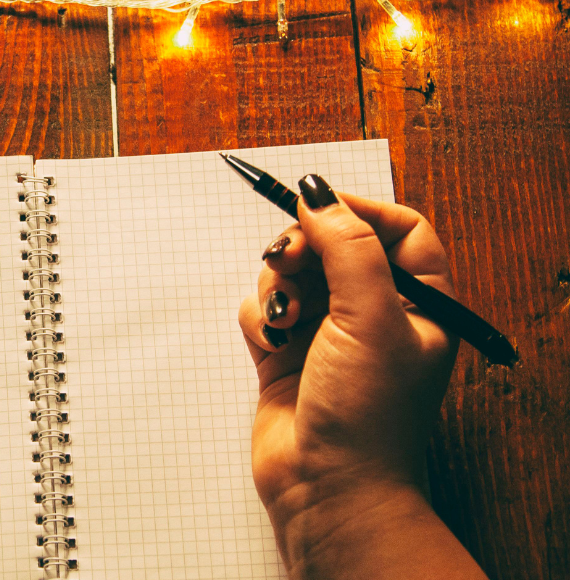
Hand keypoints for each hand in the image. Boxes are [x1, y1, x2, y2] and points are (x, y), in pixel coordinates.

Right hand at [239, 176, 484, 577]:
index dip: (357, 210)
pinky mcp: (285, 353)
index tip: (316, 204)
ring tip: (286, 319)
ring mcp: (327, 333)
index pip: (396, 228)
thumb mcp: (371, 316)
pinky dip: (261, 318)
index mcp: (419, 302)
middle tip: (287, 259)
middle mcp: (374, 313)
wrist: (327, 488)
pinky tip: (272, 343)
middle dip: (304, 247)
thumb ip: (347, 247)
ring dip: (279, 285)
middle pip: (333, 244)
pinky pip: (263, 308)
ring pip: (291, 273)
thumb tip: (319, 192)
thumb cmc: (368, 415)